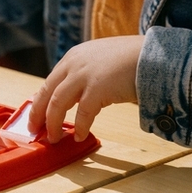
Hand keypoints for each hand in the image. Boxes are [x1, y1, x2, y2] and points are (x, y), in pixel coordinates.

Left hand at [28, 36, 143, 142]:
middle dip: (38, 114)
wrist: (156, 54)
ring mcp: (84, 75)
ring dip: (53, 124)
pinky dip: (80, 127)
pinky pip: (83, 113)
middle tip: (35, 130)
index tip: (36, 116)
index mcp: (73, 57)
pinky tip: (79, 136)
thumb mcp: (100, 61)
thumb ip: (85, 74)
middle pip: (47, 93)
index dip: (40, 101)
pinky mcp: (98, 88)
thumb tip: (73, 98)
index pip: (49, 82)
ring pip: (58, 104)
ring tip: (54, 138)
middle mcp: (74, 64)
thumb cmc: (132, 59)